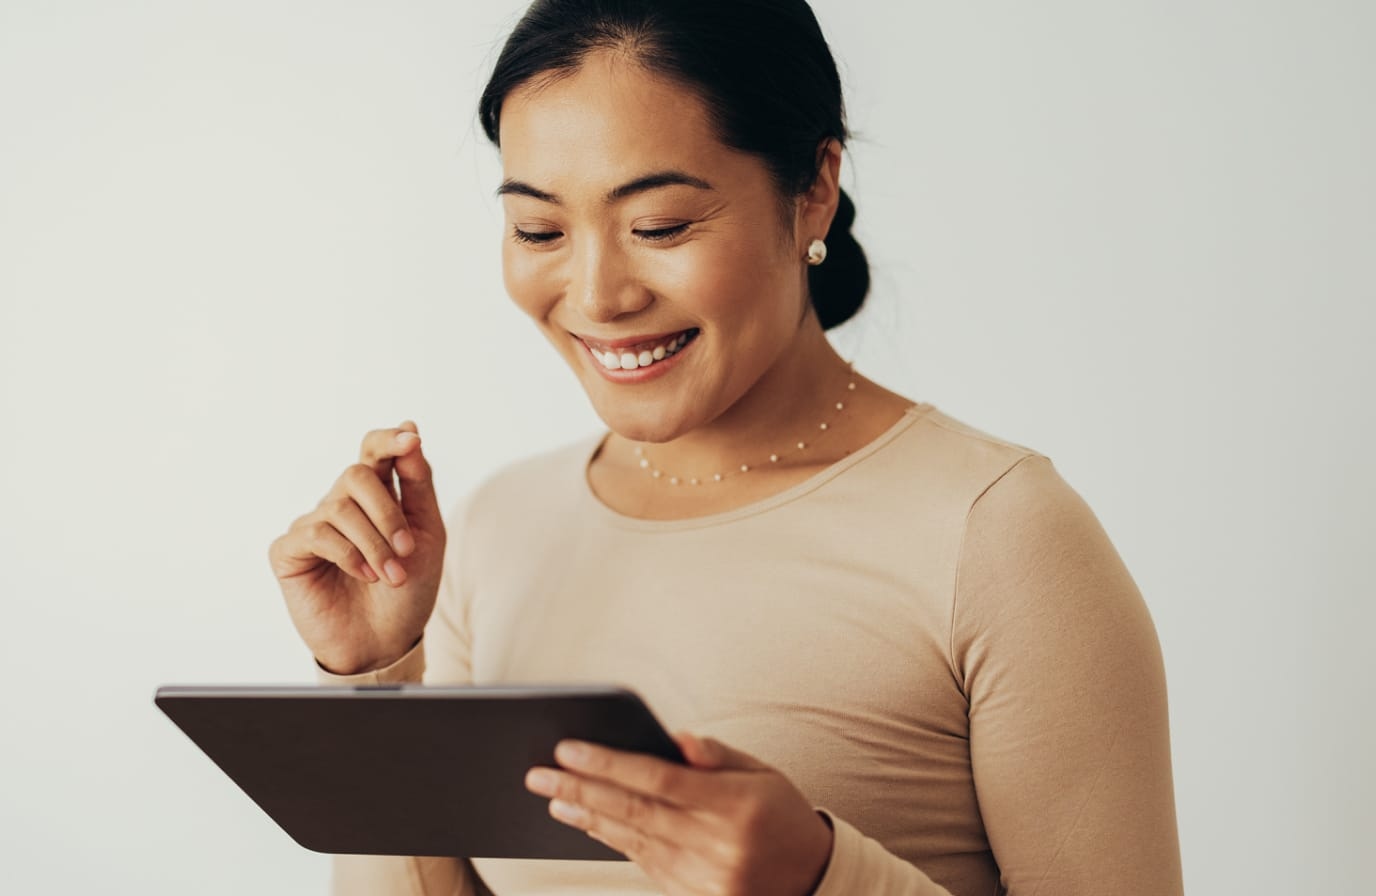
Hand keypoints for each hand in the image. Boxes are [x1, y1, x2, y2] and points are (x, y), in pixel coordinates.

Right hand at [269, 421, 445, 674]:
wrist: (386, 641)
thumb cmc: (408, 588)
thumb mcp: (428, 534)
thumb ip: (419, 484)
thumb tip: (411, 432)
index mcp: (376, 494)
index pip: (374, 449)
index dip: (390, 439)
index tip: (412, 439)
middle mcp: (341, 503)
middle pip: (357, 474)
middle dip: (388, 513)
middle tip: (407, 550)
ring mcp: (313, 525)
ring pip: (340, 507)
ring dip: (374, 543)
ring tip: (391, 576)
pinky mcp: (289, 551)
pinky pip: (316, 534)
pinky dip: (348, 555)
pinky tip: (364, 576)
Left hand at [525, 733, 833, 895]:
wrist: (814, 882)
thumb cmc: (783, 815)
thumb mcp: (764, 772)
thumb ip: (717, 754)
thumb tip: (675, 738)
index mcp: (735, 804)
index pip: (658, 778)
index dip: (609, 763)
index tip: (570, 748)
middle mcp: (717, 844)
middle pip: (634, 811)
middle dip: (581, 790)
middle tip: (539, 774)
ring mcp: (704, 877)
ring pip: (631, 841)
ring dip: (588, 818)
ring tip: (554, 798)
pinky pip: (644, 864)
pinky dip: (614, 841)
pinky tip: (590, 824)